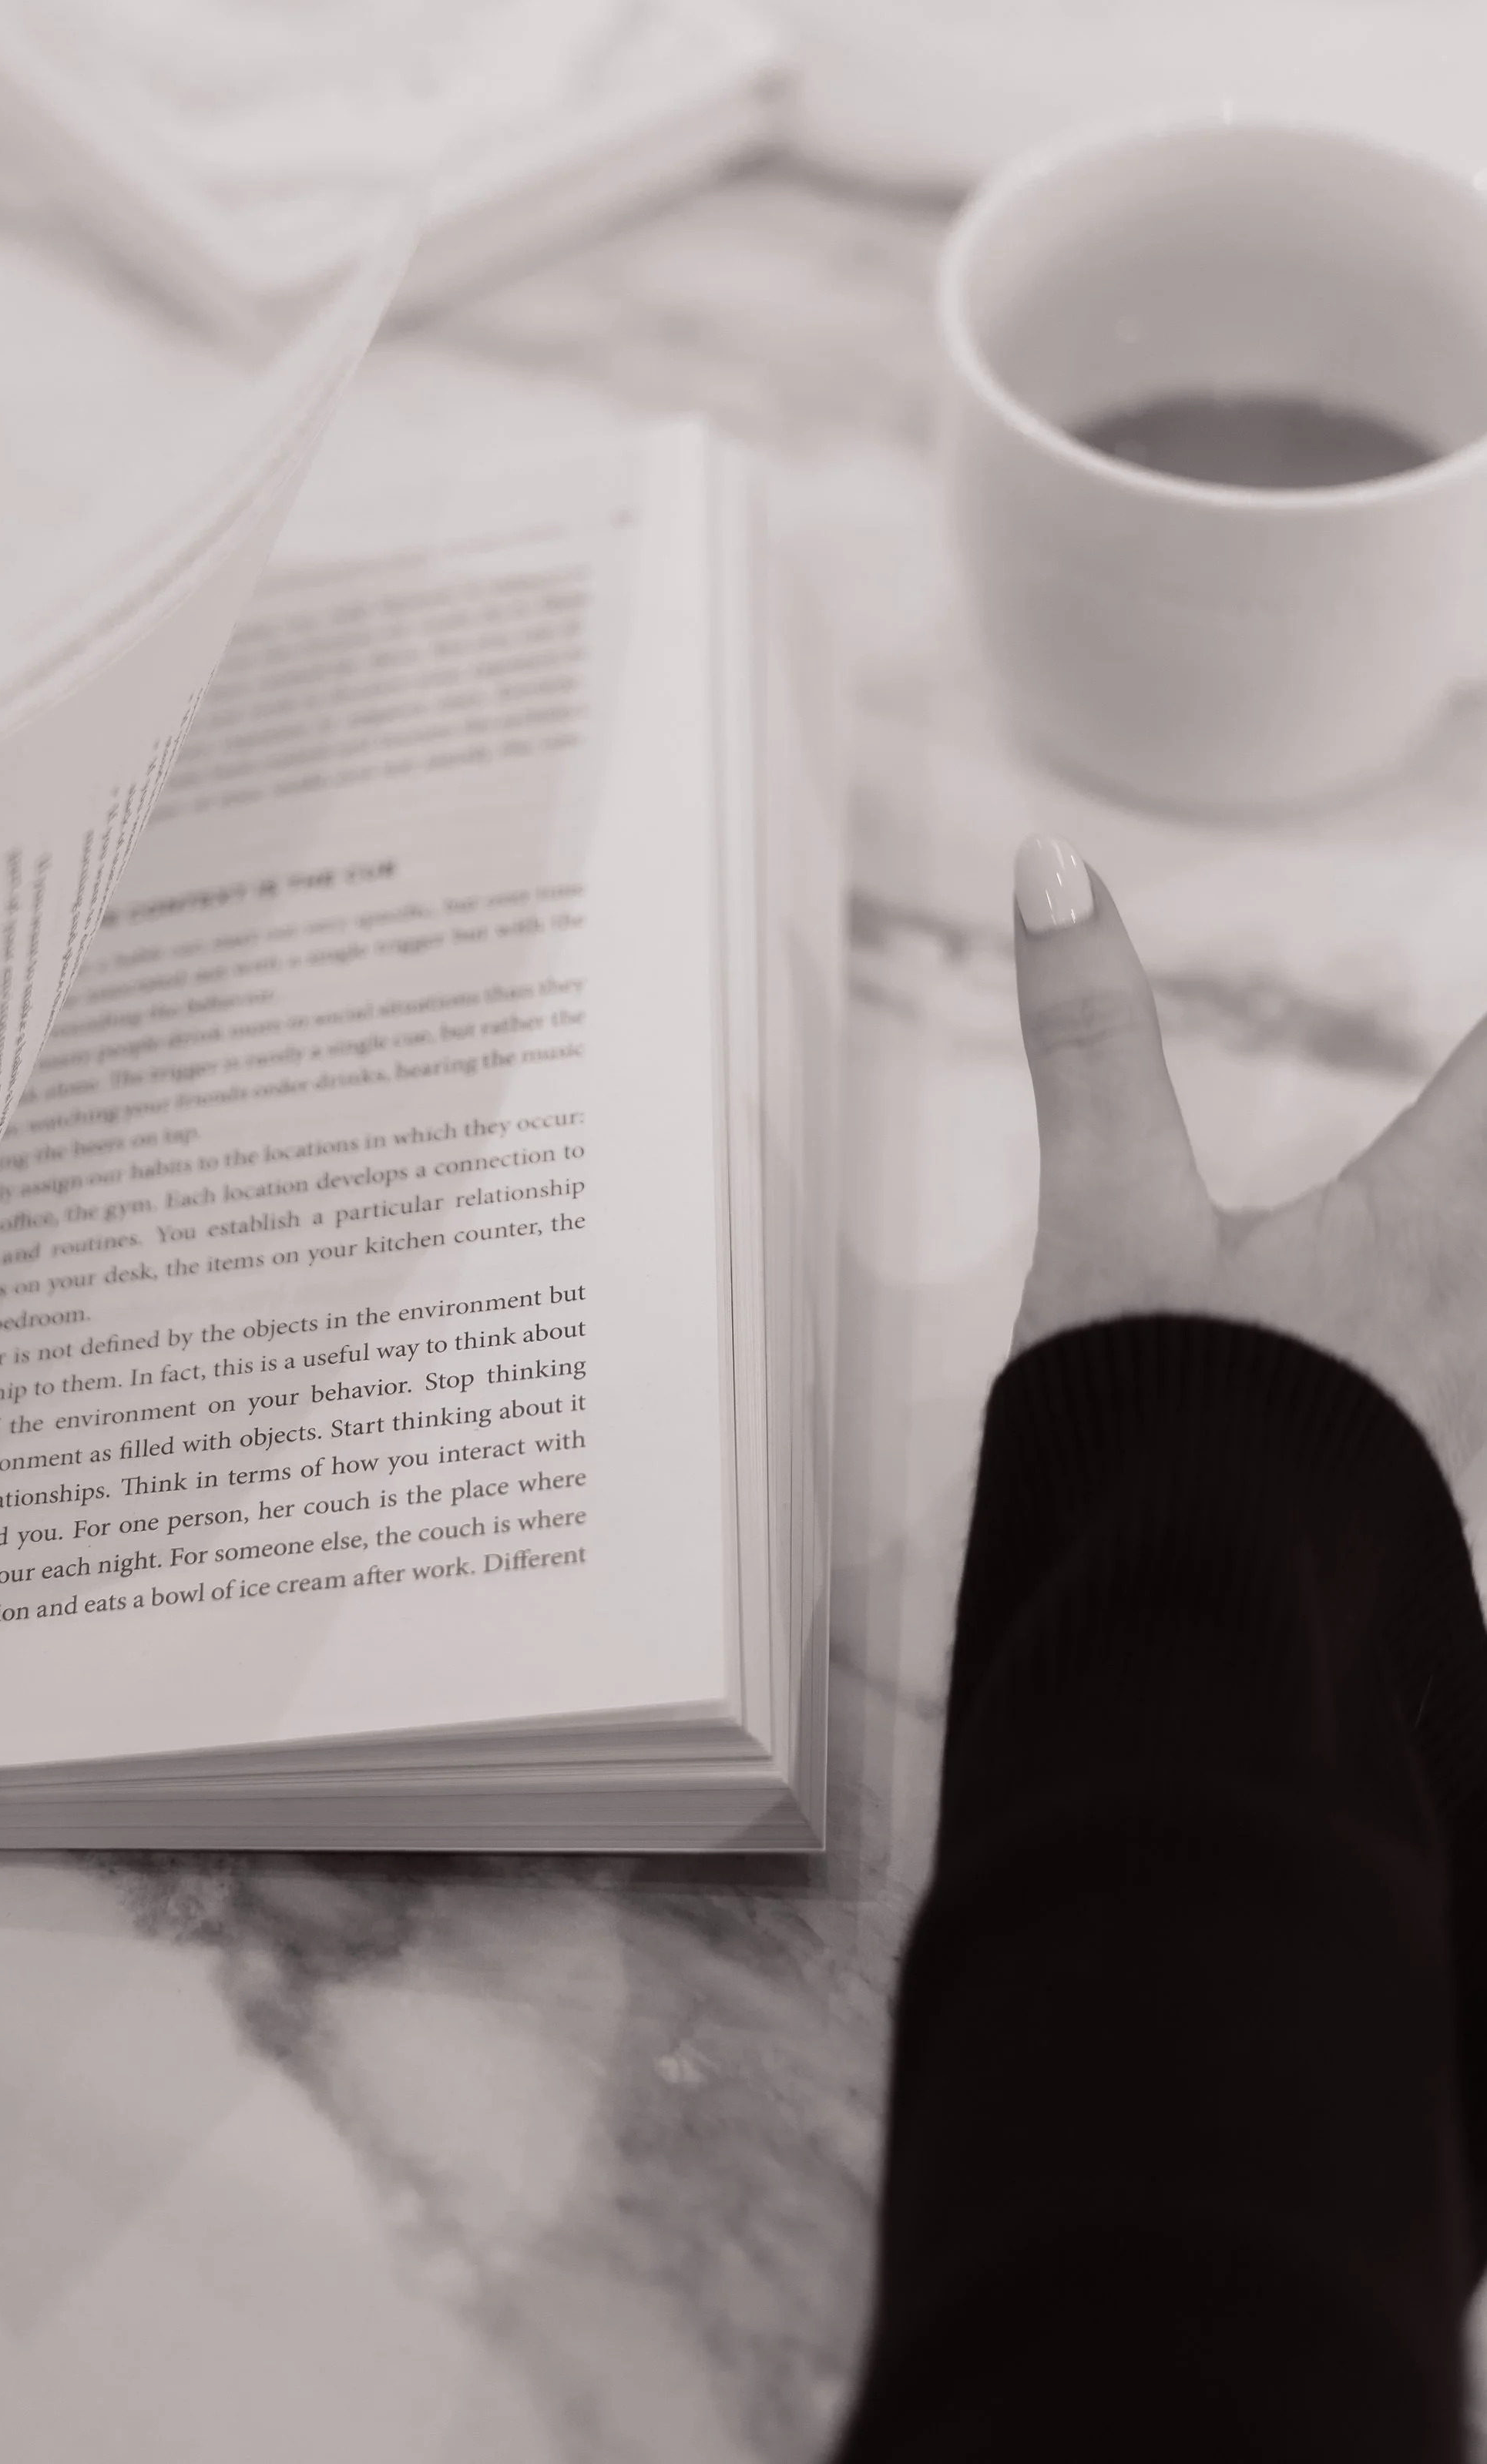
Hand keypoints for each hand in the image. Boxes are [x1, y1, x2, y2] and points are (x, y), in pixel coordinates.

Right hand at [1012, 833, 1486, 1486]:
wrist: (1184, 1628)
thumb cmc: (1155, 1418)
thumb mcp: (1110, 1218)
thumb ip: (1090, 1044)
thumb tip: (1055, 871)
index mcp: (1418, 1226)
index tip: (1486, 1006)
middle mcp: (1480, 1312)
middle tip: (1469, 1114)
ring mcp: (1477, 1410)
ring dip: (1478, 1263)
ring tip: (1452, 1244)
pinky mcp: (1455, 1489)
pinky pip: (1484, 1393)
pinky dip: (1472, 1350)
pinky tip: (1449, 1357)